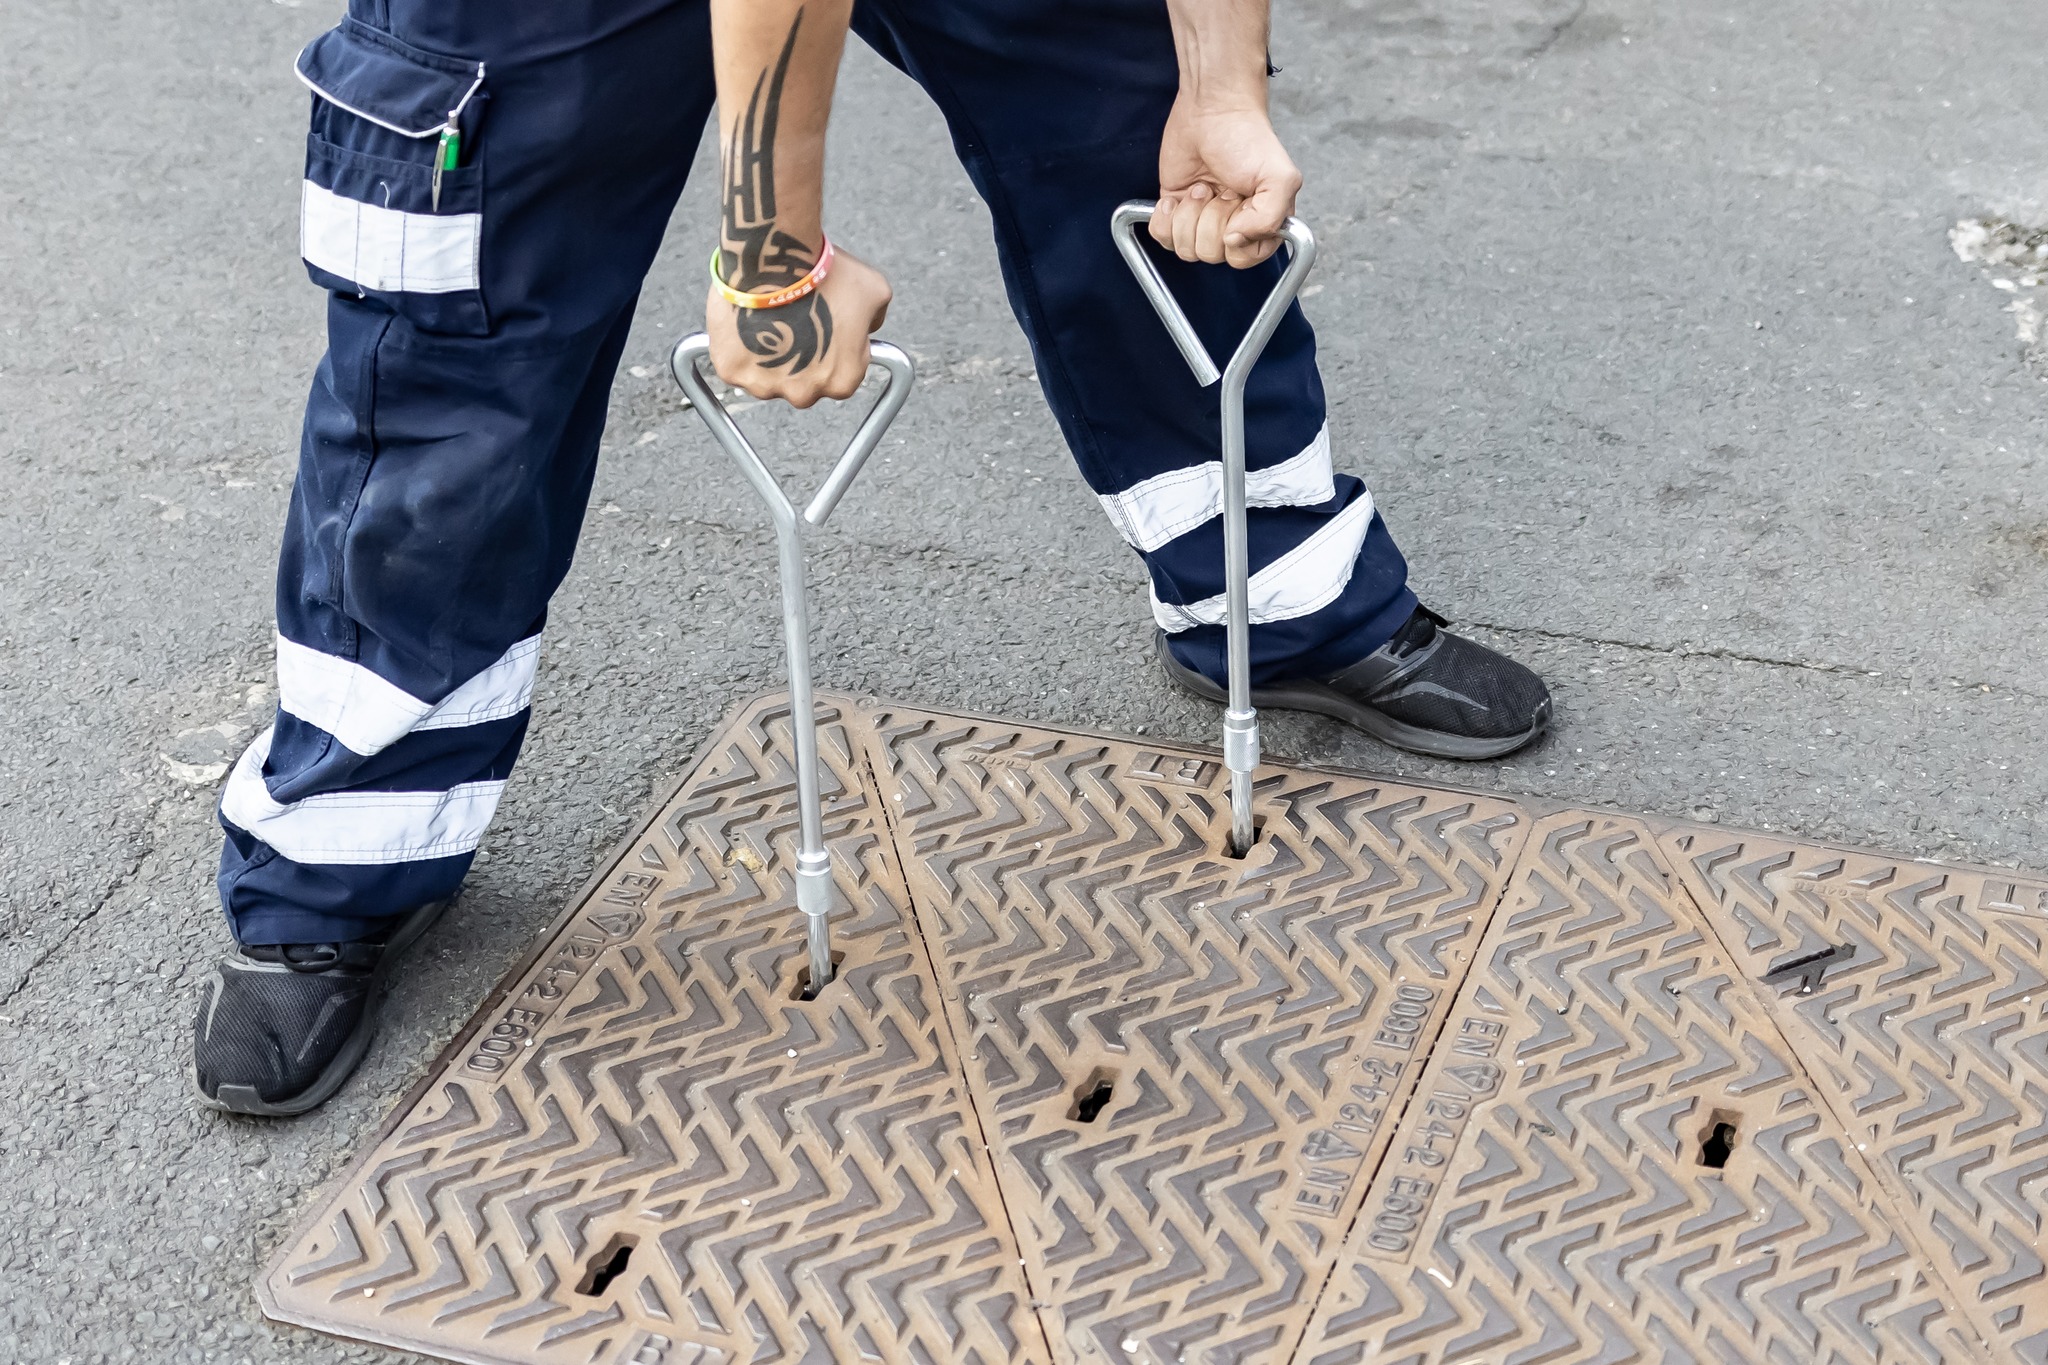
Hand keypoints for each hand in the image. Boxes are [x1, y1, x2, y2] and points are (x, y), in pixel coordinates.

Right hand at [705, 246, 891, 407]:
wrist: (776, 257)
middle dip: (800, 359)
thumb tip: (867, 327)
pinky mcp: (730, 371)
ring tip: (769, 319)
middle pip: (803, 385)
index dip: (834, 350)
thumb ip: (875, 320)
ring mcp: (765, 386)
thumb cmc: (826, 273)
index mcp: (842, 382)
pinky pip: (735, 366)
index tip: (824, 327)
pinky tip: (744, 322)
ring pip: (767, 378)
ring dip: (768, 356)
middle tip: (795, 323)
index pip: (840, 376)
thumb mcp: (875, 292)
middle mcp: (804, 394)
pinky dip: (737, 347)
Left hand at [1151, 99, 1301, 268]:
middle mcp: (1233, 227)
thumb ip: (1270, 219)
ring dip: (1189, 214)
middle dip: (1211, 219)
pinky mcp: (1175, 212)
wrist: (1212, 110)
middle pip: (1211, 254)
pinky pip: (1162, 237)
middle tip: (1219, 189)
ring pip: (1186, 249)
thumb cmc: (1248, 139)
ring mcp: (1201, 221)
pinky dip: (1165, 217)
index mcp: (1262, 225)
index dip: (1235, 236)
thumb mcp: (1279, 178)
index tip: (1237, 205)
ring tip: (1202, 187)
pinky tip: (1179, 195)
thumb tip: (1234, 241)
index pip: (1243, 259)